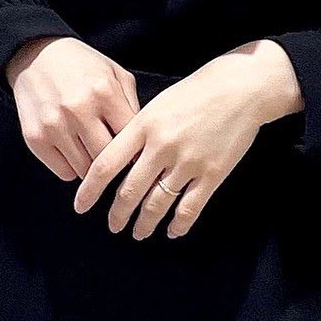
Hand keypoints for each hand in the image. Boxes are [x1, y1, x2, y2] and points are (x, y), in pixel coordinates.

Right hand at [3, 35, 141, 183]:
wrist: (36, 57)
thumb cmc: (82, 67)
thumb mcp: (115, 74)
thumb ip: (133, 105)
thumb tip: (141, 145)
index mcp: (104, 91)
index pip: (130, 138)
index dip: (136, 149)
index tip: (136, 152)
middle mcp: (78, 109)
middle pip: (107, 158)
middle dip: (114, 161)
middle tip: (114, 157)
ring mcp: (54, 125)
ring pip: (86, 170)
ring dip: (92, 166)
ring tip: (92, 150)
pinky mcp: (35, 138)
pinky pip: (64, 172)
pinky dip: (72, 167)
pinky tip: (73, 150)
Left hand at [72, 41, 296, 240]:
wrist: (241, 87)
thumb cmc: (197, 91)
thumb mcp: (158, 104)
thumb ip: (138, 132)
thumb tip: (119, 163)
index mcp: (143, 125)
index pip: (106, 165)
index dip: (89, 190)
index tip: (80, 206)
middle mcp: (162, 146)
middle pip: (129, 191)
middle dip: (117, 214)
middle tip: (113, 225)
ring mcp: (188, 162)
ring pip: (157, 204)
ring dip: (145, 223)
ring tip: (139, 233)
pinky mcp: (213, 174)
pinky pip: (190, 208)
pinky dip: (178, 224)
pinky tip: (172, 231)